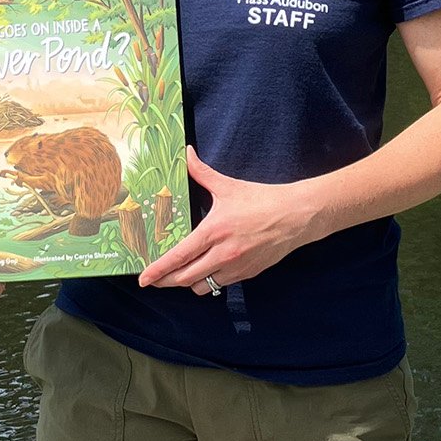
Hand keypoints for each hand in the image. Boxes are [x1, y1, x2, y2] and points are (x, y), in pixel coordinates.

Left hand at [138, 147, 317, 294]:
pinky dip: (208, 281)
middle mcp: (222, 254)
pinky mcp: (247, 274)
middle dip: (165, 282)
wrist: (297, 216)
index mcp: (213, 231)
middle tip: (154, 280)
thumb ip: (202, 173)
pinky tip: (205, 270)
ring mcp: (235, 267)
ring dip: (187, 283)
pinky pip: (219, 285)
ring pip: (201, 286)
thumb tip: (186, 154)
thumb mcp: (228, 186)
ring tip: (180, 273)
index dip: (158, 270)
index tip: (143, 279)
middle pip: (184, 278)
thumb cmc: (262, 199)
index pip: (178, 257)